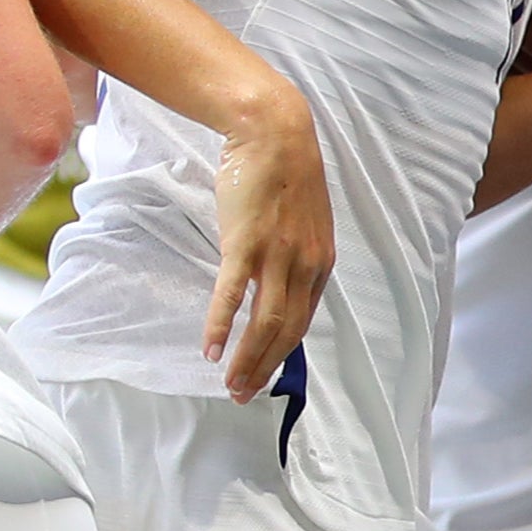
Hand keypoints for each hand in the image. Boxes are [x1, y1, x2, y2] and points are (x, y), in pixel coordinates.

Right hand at [203, 83, 333, 401]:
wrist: (275, 135)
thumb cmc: (283, 178)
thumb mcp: (301, 225)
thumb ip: (294, 258)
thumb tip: (278, 288)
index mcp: (320, 261)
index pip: (303, 321)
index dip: (282, 355)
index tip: (263, 377)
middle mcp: (305, 263)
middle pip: (287, 330)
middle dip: (264, 367)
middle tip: (242, 395)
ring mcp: (277, 254)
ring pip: (265, 320)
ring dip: (245, 357)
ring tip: (228, 384)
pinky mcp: (247, 242)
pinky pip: (234, 293)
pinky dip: (222, 324)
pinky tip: (211, 348)